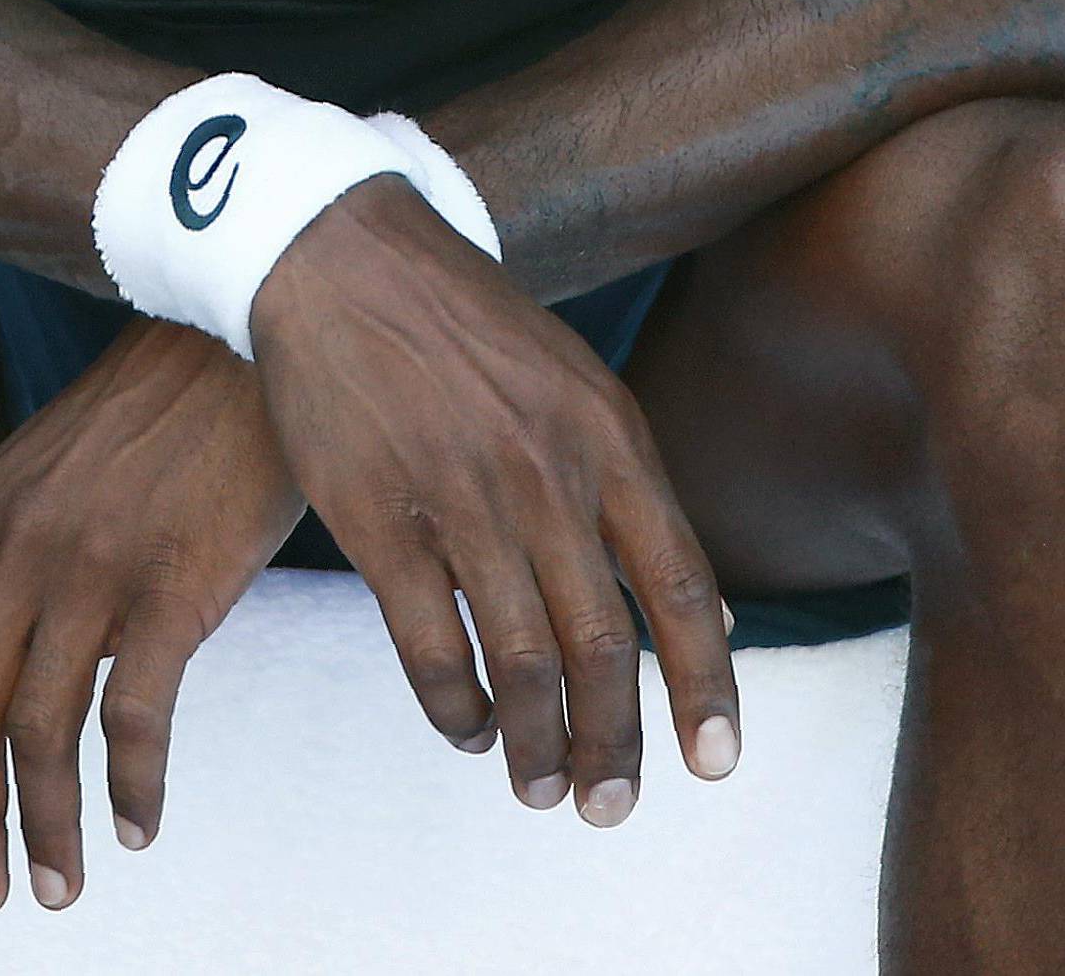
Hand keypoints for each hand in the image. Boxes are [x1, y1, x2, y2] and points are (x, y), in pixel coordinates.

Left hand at [0, 315, 304, 914]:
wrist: (257, 319)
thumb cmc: (182, 391)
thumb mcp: (71, 452)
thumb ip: (33, 534)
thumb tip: (33, 637)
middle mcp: (23, 545)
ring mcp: (94, 566)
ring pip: (41, 732)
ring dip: (45, 826)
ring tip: (59, 884)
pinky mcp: (173, 583)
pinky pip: (132, 719)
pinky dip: (130, 788)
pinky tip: (141, 822)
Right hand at [249, 174, 739, 827]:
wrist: (348, 257)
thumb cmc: (474, 330)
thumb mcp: (580, 386)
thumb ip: (633, 493)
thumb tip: (705, 616)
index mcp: (611, 437)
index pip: (682, 586)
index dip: (707, 686)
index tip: (716, 762)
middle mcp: (546, 472)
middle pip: (603, 644)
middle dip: (617, 744)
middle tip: (612, 807)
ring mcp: (460, 496)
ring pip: (518, 661)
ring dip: (536, 744)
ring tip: (544, 788)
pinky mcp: (376, 518)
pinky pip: (427, 647)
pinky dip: (453, 709)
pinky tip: (466, 729)